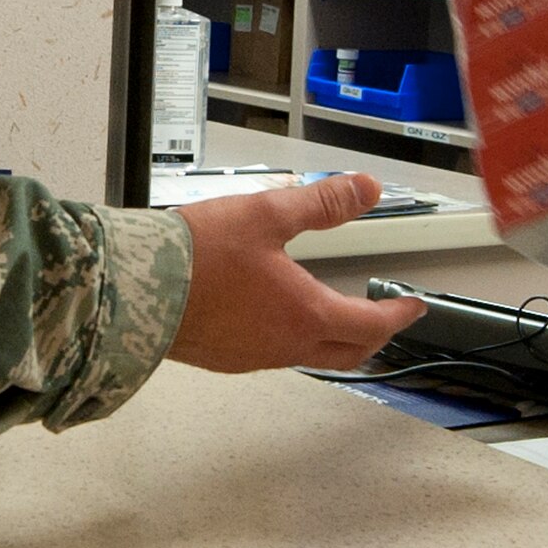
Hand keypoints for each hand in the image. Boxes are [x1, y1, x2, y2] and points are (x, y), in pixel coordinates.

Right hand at [168, 174, 426, 371]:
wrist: (133, 289)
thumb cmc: (198, 254)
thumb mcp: (267, 214)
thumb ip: (321, 203)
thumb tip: (367, 188)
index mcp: (305, 314)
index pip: (371, 325)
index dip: (398, 314)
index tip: (414, 305)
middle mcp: (285, 345)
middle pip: (347, 353)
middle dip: (373, 335)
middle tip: (383, 315)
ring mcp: (253, 358)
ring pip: (310, 356)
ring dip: (331, 338)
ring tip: (332, 311)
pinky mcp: (224, 360)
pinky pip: (272, 354)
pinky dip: (292, 338)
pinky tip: (275, 314)